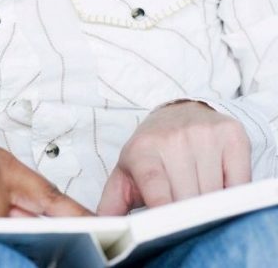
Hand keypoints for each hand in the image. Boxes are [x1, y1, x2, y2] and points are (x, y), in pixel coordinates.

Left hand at [97, 101, 251, 214]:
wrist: (178, 114)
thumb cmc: (151, 152)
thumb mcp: (125, 174)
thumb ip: (113, 204)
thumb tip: (104, 230)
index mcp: (142, 151)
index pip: (155, 184)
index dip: (162, 206)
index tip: (167, 223)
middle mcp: (173, 139)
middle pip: (188, 196)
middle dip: (187, 213)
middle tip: (181, 213)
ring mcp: (204, 134)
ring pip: (215, 192)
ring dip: (210, 204)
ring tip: (197, 194)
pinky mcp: (232, 135)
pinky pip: (241, 181)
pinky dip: (233, 192)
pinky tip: (219, 185)